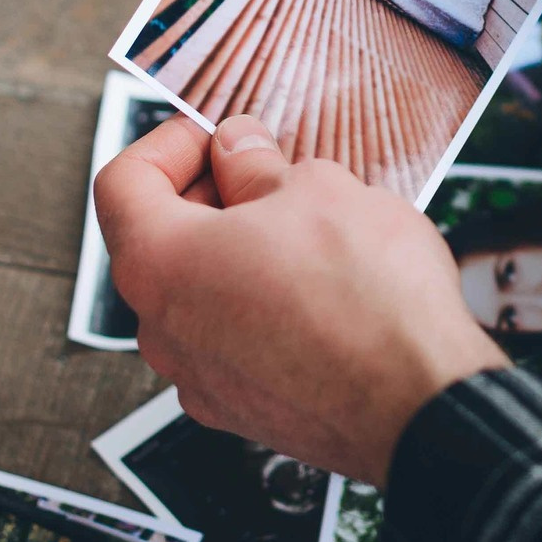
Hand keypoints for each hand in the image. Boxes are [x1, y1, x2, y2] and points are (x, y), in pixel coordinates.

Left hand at [94, 115, 506, 484]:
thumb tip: (239, 153)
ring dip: (241, 252)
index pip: (124, 184)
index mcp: (160, 263)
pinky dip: (262, 305)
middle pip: (160, 240)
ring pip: (202, 292)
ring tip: (308, 229)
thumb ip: (258, 165)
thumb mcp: (316, 190)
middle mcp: (164, 330)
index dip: (171, 143)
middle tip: (268, 170)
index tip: (214, 133)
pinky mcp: (244, 408)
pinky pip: (234, 338)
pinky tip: (320, 287)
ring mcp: (201, 378)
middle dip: (212, 195)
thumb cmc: (366, 303)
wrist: (418, 402)